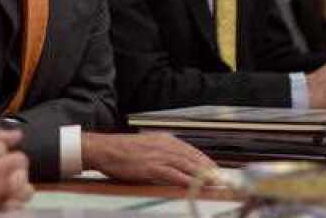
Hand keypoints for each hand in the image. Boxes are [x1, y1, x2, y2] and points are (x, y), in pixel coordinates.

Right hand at [0, 130, 31, 215]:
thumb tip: (16, 135)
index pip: (8, 143)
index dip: (6, 148)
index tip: (0, 153)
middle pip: (20, 161)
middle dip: (14, 163)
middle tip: (5, 167)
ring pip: (24, 185)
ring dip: (19, 183)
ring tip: (8, 184)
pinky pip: (14, 204)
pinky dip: (13, 201)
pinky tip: (5, 198)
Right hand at [82, 132, 214, 186]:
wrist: (104, 149)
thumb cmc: (121, 150)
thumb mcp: (145, 145)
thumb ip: (160, 151)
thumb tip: (173, 161)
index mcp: (163, 139)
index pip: (190, 150)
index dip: (204, 160)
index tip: (214, 168)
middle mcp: (164, 145)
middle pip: (193, 158)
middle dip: (208, 169)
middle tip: (220, 178)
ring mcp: (159, 156)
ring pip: (187, 165)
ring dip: (203, 175)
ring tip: (214, 182)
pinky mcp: (152, 167)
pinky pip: (174, 175)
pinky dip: (187, 180)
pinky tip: (195, 185)